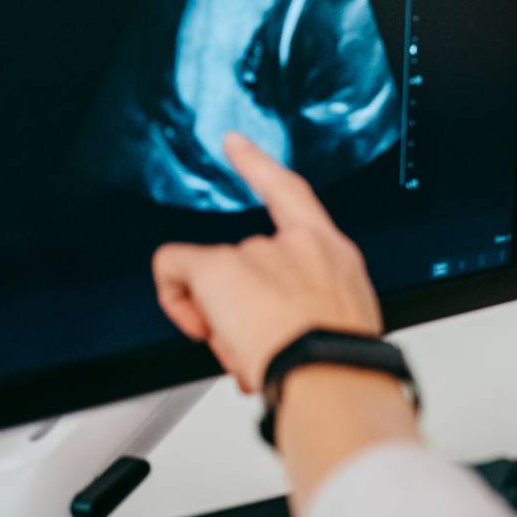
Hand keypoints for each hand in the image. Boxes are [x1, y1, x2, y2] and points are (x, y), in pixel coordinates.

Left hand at [152, 133, 381, 392]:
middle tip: (258, 347)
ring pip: (214, 281)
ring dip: (222, 319)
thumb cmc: (340, 362)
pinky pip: (175, 268)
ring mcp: (256, 252)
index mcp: (332, 253)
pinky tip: (198, 326)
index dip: (259, 166)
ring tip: (249, 355)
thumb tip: (267, 334)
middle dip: (241, 305)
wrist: (331, 373)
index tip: (234, 143)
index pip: (292, 194)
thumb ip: (307, 313)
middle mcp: (296, 244)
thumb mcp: (341, 327)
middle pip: (243, 261)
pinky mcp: (221, 267)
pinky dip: (174, 295)